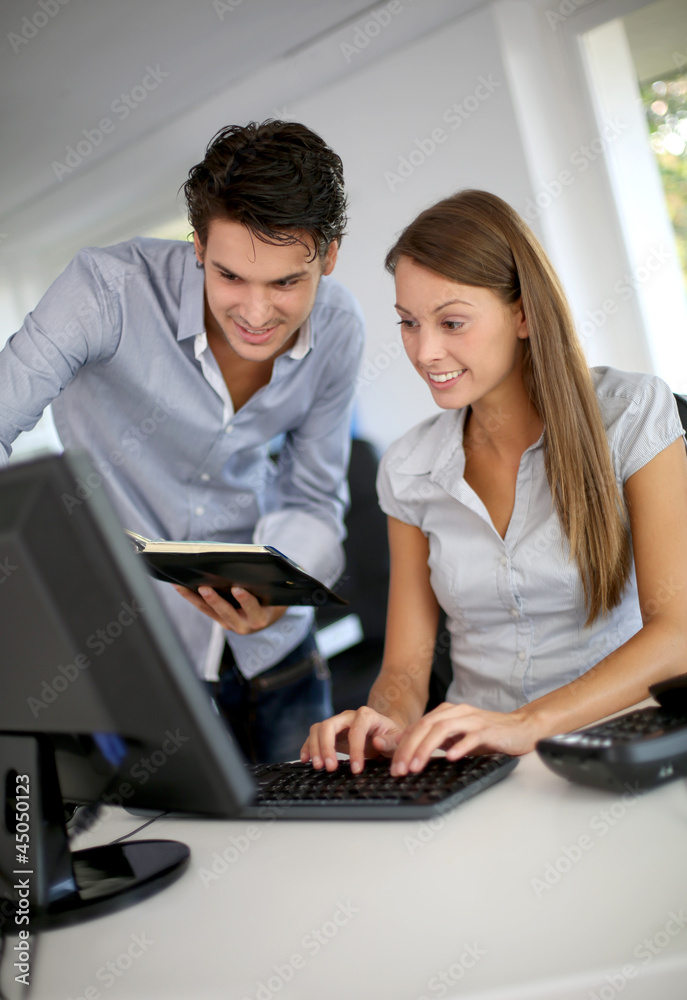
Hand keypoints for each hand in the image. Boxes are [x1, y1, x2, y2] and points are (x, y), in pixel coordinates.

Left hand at [173, 584, 287, 634]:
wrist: (272, 612)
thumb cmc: (275, 594)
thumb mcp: (278, 590)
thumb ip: (274, 579)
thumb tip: (270, 560)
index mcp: (262, 617)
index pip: (254, 609)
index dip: (246, 600)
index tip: (238, 588)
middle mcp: (245, 625)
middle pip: (227, 612)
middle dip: (215, 600)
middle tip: (205, 587)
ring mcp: (231, 624)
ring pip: (211, 611)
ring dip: (195, 598)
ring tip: (182, 585)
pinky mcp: (220, 620)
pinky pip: (204, 609)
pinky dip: (192, 597)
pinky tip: (180, 586)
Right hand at [300, 707, 404, 773]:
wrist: (384, 732)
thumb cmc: (391, 736)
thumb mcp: (397, 739)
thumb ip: (390, 741)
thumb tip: (377, 742)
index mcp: (367, 716)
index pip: (356, 730)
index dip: (355, 750)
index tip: (357, 769)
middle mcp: (348, 716)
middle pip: (330, 725)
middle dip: (327, 747)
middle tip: (329, 767)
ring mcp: (337, 723)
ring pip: (318, 729)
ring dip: (315, 748)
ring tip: (318, 767)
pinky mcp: (330, 733)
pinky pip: (314, 735)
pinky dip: (308, 746)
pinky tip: (306, 759)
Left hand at [389, 702, 539, 775]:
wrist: (522, 728)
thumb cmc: (489, 734)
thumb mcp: (458, 736)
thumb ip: (438, 740)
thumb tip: (411, 753)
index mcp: (448, 712)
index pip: (418, 726)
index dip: (403, 745)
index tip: (394, 765)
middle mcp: (458, 712)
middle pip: (426, 725)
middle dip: (409, 748)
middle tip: (400, 769)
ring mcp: (474, 720)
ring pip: (444, 729)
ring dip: (426, 747)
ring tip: (416, 766)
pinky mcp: (490, 731)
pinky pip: (472, 737)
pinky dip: (460, 746)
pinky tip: (450, 757)